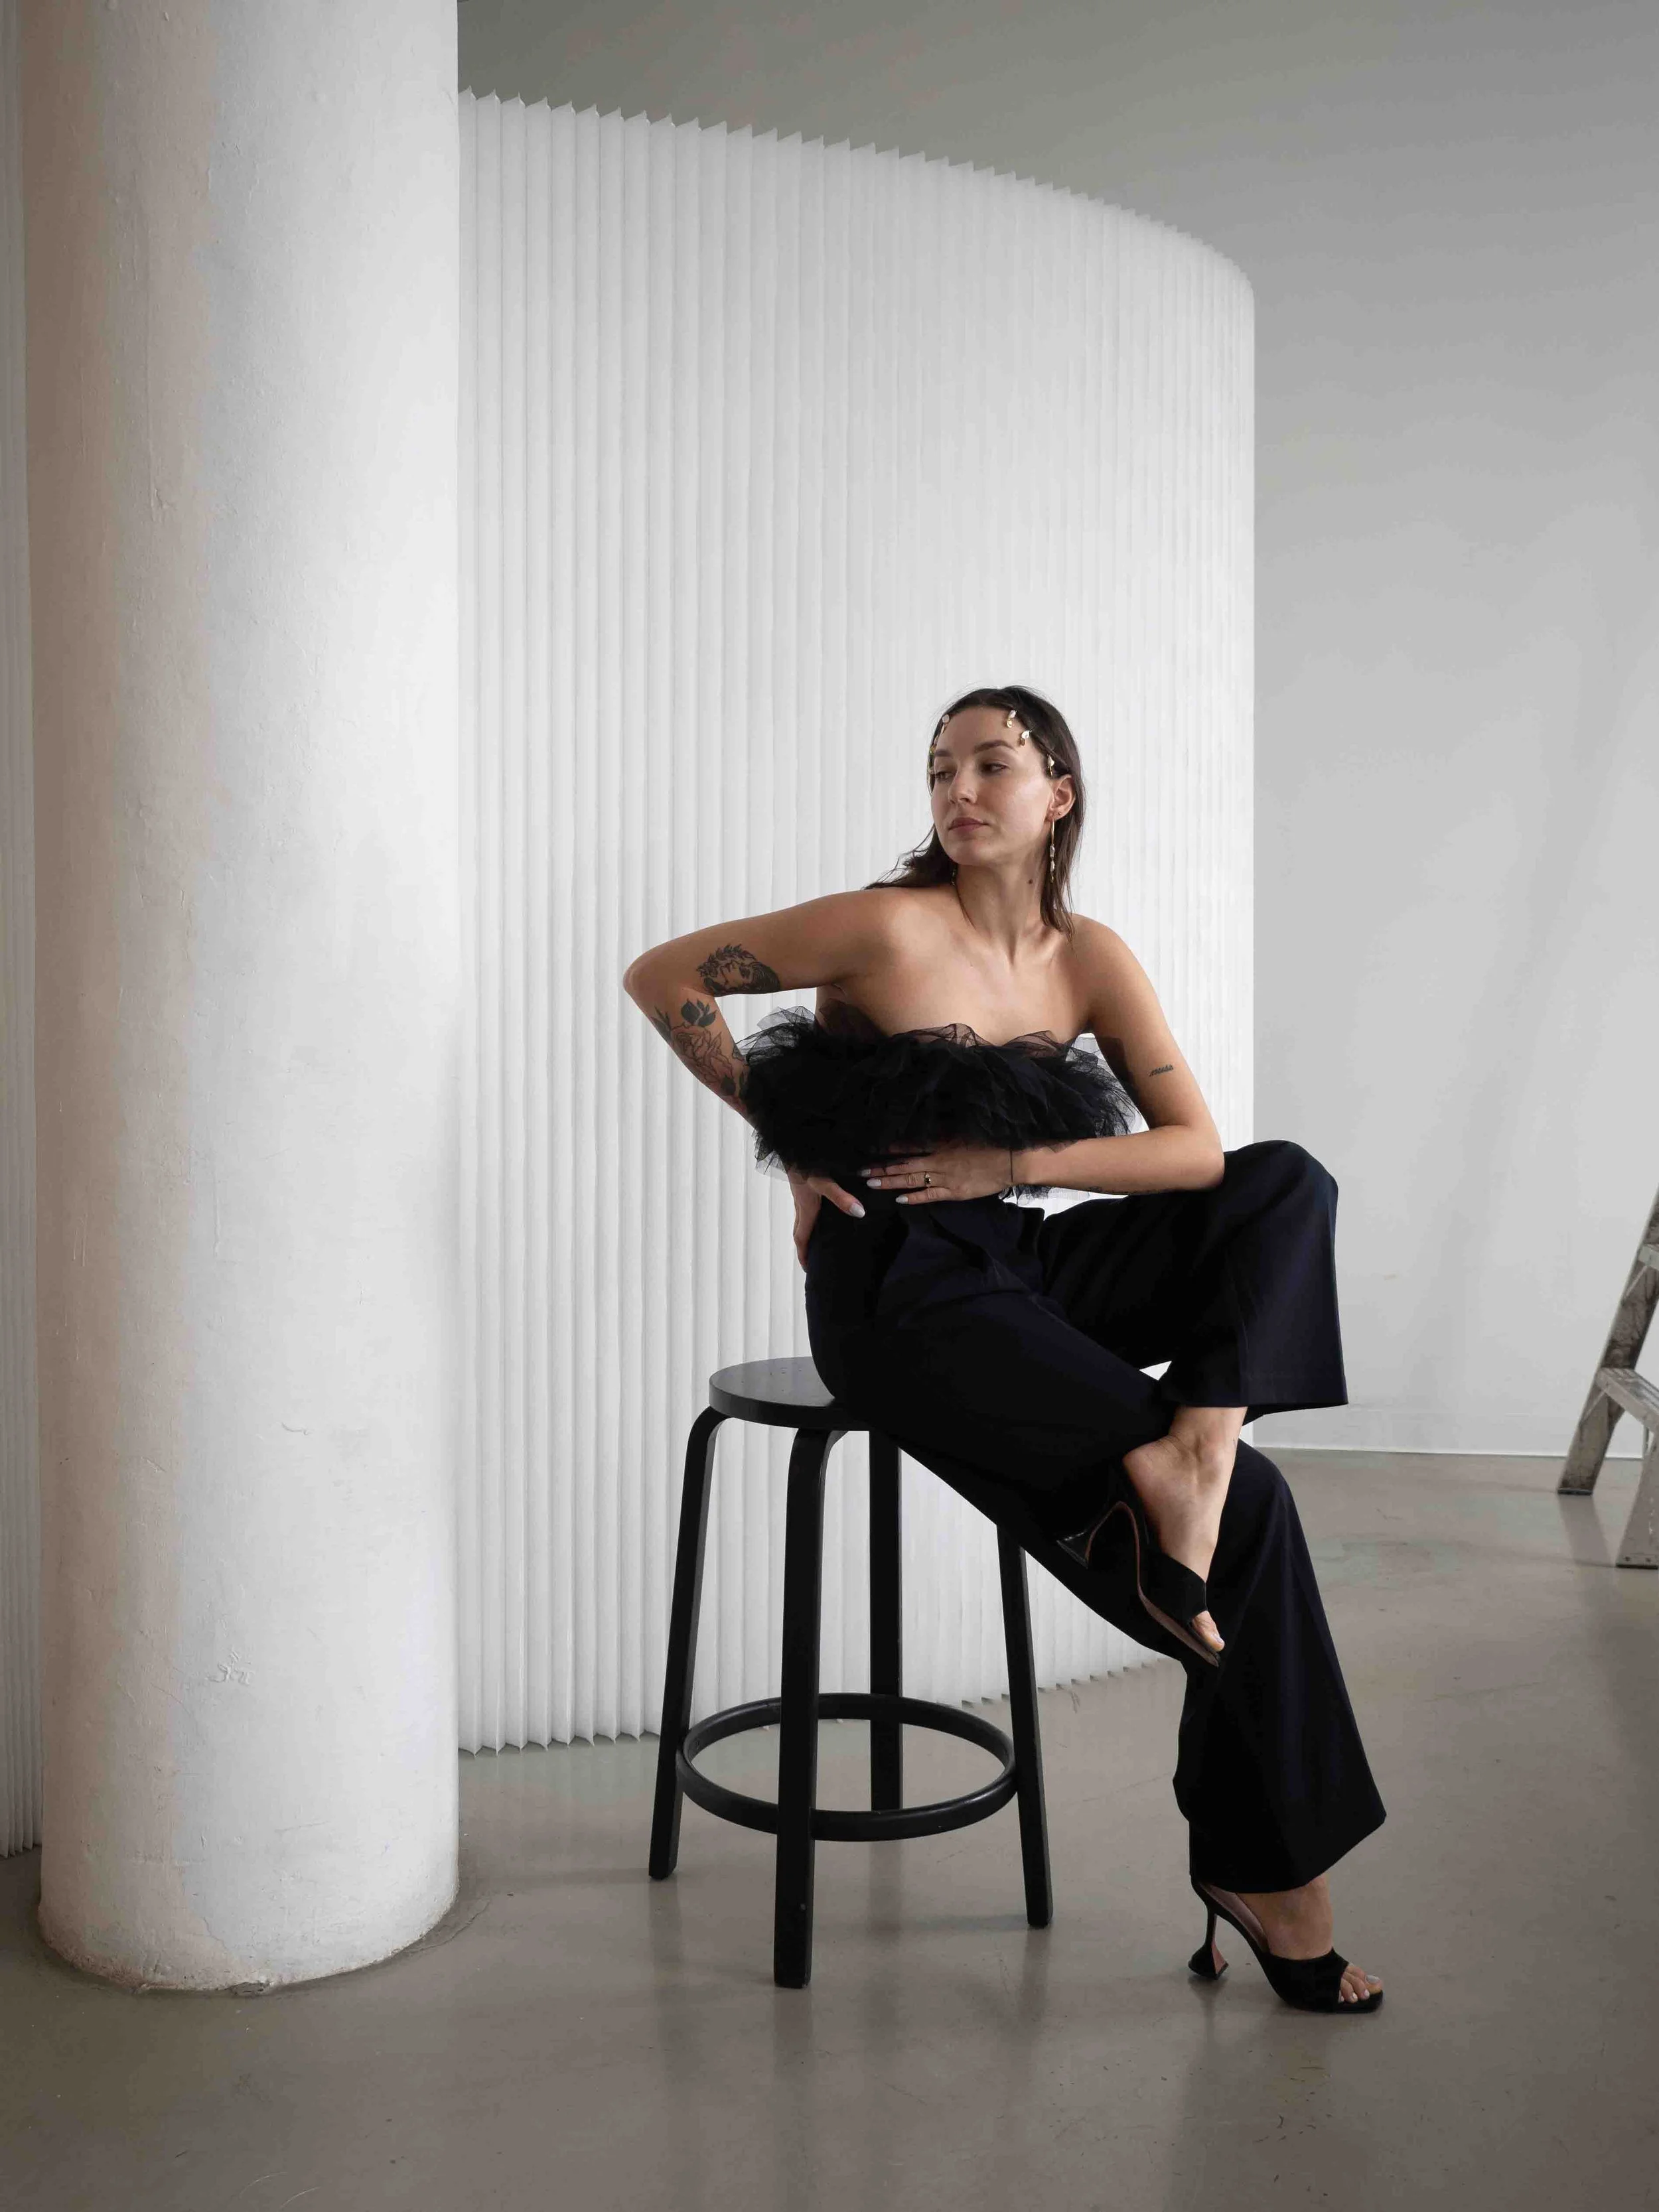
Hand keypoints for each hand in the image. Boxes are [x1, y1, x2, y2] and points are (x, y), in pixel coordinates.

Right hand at [786, 1165, 864, 1270]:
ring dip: (807, 1231)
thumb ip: (841, 1197)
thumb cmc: (807, 1162)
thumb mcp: (825, 1181)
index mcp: (805, 1209)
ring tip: (818, 1239)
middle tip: (812, 1259)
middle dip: (805, 1246)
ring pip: (802, 1218)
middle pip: (800, 1230)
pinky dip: (810, 1216)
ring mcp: (800, 1194)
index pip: (802, 1238)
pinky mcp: (803, 1184)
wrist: (793, 1143)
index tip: (808, 1269)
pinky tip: (821, 1211)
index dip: (804, 1254)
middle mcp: (800, 1204)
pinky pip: (805, 1207)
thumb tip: (859, 1214)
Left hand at [860, 1139, 1015, 1203]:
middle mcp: (939, 1160)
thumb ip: (944, 1132)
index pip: (909, 1145)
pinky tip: (899, 1199)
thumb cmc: (990, 1142)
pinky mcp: (955, 1192)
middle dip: (882, 1168)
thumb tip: (924, 1129)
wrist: (1012, 1160)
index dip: (889, 1148)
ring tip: (871, 1183)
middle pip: (905, 1164)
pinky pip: (930, 1195)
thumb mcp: (964, 1131)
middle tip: (861, 1171)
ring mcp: (946, 1178)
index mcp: (942, 1142)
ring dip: (891, 1182)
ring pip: (912, 1180)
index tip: (872, 1148)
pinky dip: (914, 1197)